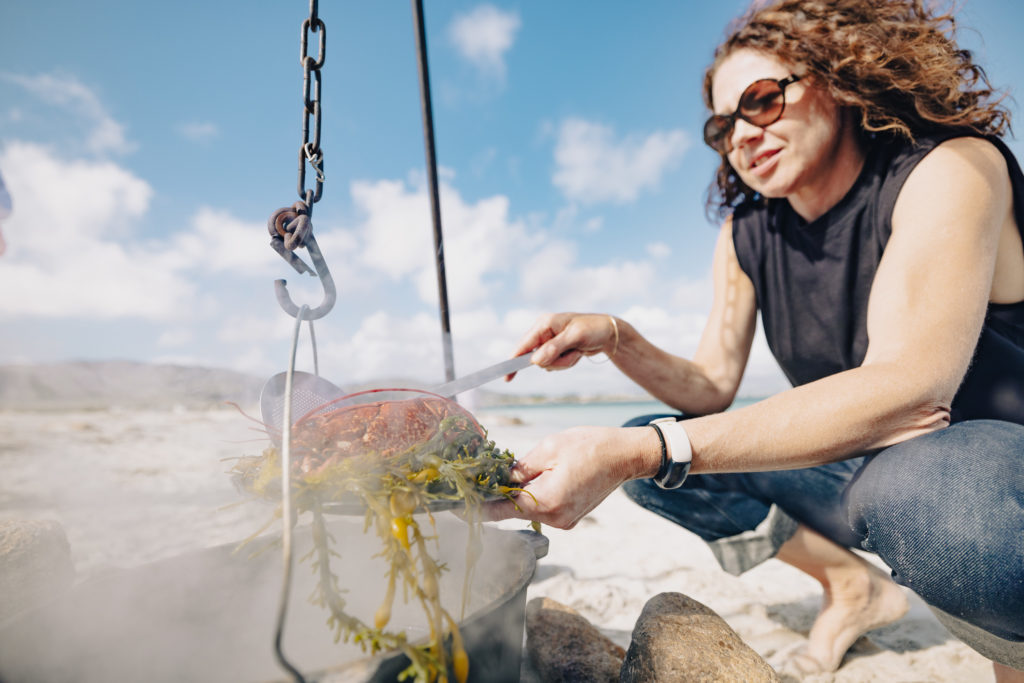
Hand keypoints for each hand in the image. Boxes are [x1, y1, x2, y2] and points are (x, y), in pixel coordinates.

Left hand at [483, 426, 653, 528]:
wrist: (625, 455)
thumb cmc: (589, 446)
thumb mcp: (548, 449)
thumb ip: (518, 468)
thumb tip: (495, 478)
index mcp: (546, 501)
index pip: (499, 510)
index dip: (475, 507)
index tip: (454, 507)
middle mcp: (555, 518)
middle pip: (512, 510)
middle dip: (495, 495)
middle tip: (477, 480)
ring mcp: (564, 521)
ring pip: (527, 509)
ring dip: (515, 494)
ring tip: (508, 473)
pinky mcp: (570, 517)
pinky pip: (542, 508)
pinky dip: (532, 496)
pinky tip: (532, 479)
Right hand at [505, 313, 618, 380]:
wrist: (608, 332)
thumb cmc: (593, 329)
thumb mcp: (575, 337)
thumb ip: (554, 348)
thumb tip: (535, 361)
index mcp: (544, 323)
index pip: (523, 345)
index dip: (514, 361)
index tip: (506, 377)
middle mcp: (544, 332)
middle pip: (536, 359)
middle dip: (556, 361)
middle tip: (573, 353)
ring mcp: (549, 342)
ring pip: (547, 364)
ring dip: (564, 362)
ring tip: (578, 351)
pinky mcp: (556, 350)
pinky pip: (555, 364)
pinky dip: (567, 362)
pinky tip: (577, 352)